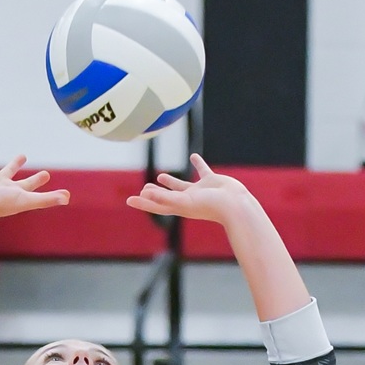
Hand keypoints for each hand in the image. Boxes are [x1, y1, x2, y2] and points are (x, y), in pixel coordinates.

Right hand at [0, 142, 69, 224]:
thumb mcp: (26, 199)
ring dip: (15, 164)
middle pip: (24, 183)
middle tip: (45, 174)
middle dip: (34, 179)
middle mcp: (8, 190)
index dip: (43, 185)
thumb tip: (67, 198)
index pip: (34, 190)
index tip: (50, 179)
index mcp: (18, 196)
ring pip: (7, 170)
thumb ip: (47, 199)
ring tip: (23, 156)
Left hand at [126, 154, 252, 224]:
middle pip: (166, 197)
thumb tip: (145, 194)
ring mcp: (200, 191)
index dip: (142, 203)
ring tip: (160, 177)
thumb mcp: (184, 202)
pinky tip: (193, 157)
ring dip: (170, 182)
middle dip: (155, 194)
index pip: (156, 205)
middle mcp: (188, 200)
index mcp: (179, 207)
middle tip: (144, 188)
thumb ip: (165, 197)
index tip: (129, 200)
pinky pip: (202, 170)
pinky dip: (197, 163)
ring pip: (182, 186)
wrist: (235, 205)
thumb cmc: (210, 206)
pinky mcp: (211, 181)